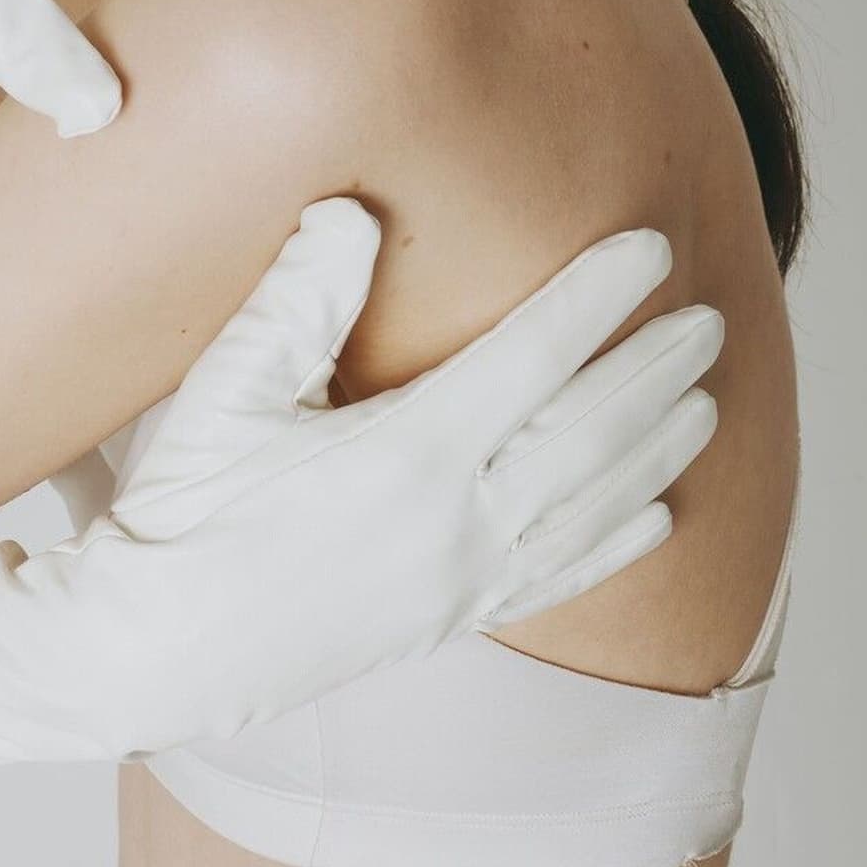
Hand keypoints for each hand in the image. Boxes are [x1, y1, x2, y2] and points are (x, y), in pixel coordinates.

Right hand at [84, 200, 720, 752]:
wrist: (155, 653)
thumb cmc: (183, 510)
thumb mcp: (225, 392)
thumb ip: (297, 300)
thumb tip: (352, 213)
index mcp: (408, 450)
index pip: (534, 355)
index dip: (598, 296)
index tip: (651, 249)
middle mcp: (455, 519)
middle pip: (590, 431)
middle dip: (655, 371)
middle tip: (710, 319)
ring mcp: (460, 577)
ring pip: (592, 505)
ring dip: (657, 449)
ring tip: (708, 401)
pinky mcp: (448, 618)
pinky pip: (559, 579)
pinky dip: (618, 543)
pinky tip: (660, 517)